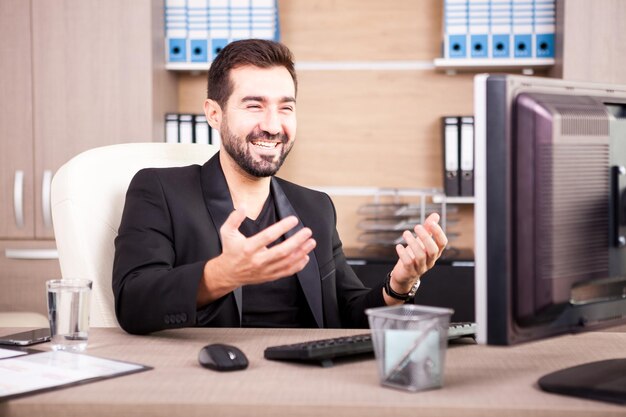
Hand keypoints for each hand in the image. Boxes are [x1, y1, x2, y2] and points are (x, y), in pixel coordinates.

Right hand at [199, 207, 316, 303]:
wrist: (228, 273)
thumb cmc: (230, 250)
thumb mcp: (227, 232)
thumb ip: (234, 218)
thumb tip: (242, 206)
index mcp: (248, 248)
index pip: (268, 236)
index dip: (282, 227)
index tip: (293, 220)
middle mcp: (258, 260)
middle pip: (282, 251)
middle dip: (297, 241)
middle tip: (307, 231)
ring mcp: (265, 270)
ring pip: (287, 262)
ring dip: (302, 252)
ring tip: (311, 242)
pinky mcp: (270, 276)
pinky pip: (287, 272)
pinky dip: (298, 265)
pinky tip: (306, 256)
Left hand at [387, 213, 447, 297]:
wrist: (404, 275)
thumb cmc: (414, 255)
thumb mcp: (421, 242)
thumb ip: (428, 229)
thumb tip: (435, 215)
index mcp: (435, 253)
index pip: (442, 243)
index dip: (438, 233)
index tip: (431, 223)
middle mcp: (430, 261)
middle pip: (433, 250)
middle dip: (425, 237)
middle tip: (417, 227)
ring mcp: (420, 268)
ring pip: (420, 256)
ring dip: (412, 243)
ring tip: (405, 233)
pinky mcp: (410, 272)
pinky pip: (408, 263)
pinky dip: (403, 253)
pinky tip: (398, 246)